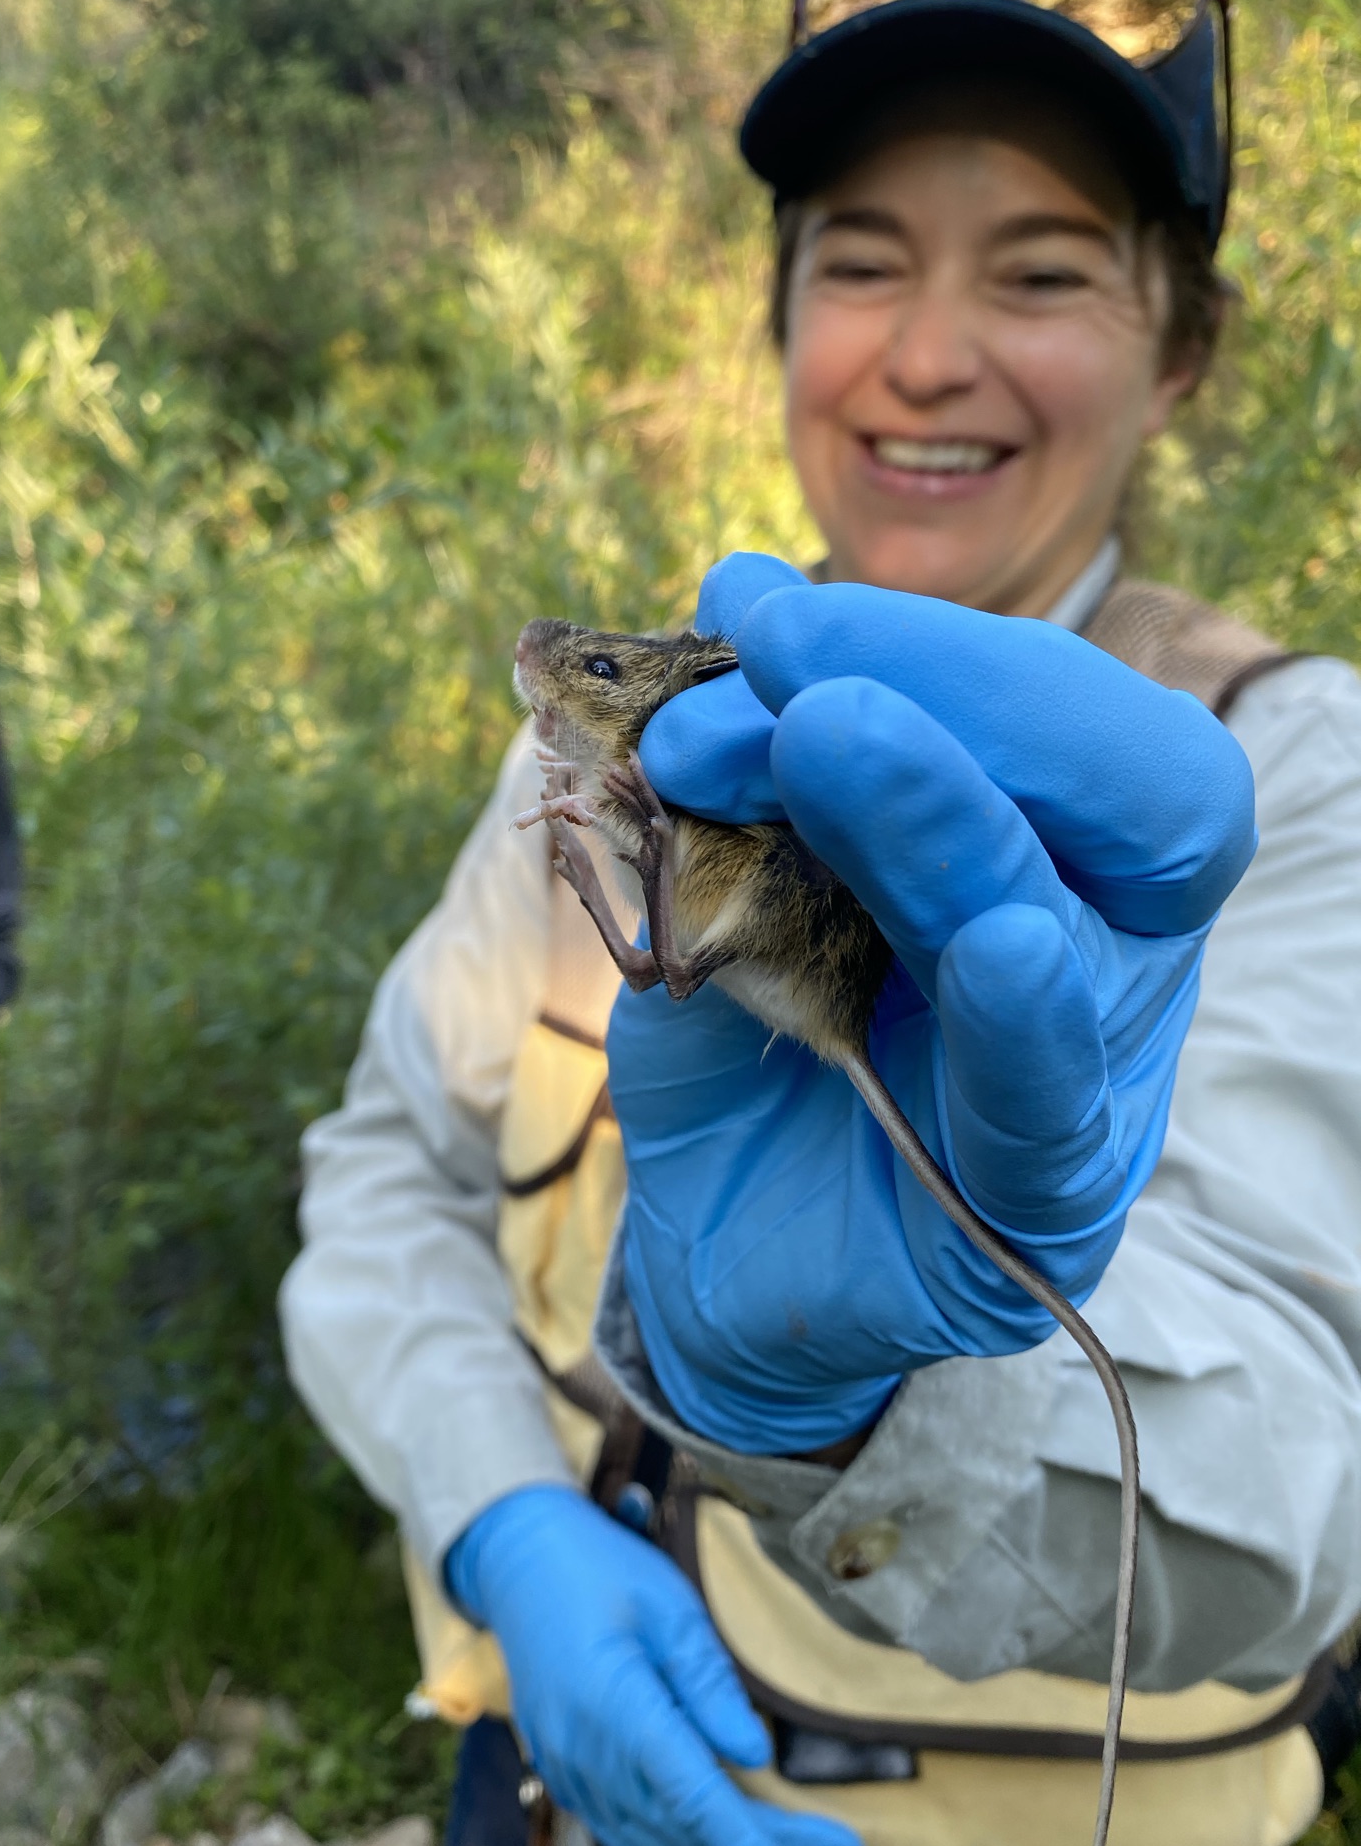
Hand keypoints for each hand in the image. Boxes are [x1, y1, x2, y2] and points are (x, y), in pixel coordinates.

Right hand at [445, 1484, 861, 1845]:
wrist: (519, 1560)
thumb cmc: (600, 1568)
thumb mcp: (668, 1604)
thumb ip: (710, 1681)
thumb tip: (755, 1755)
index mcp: (617, 1707)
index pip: (697, 1803)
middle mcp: (588, 1756)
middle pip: (687, 1835)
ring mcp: (570, 1773)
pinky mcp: (567, 1776)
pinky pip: (628, 1836)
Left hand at [607, 553, 1256, 1451]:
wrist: (714, 1259)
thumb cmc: (742, 1054)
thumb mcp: (718, 884)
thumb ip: (742, 765)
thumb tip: (744, 587)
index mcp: (1045, 850)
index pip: (1060, 717)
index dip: (928, 643)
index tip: (751, 606)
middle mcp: (1099, 947)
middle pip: (1132, 790)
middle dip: (955, 690)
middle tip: (778, 654)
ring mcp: (1088, 1077)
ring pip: (1088, 923)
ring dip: (951, 811)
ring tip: (822, 731)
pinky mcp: (1041, 1206)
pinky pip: (1055, 1107)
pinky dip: (1030, 1020)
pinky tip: (1000, 946)